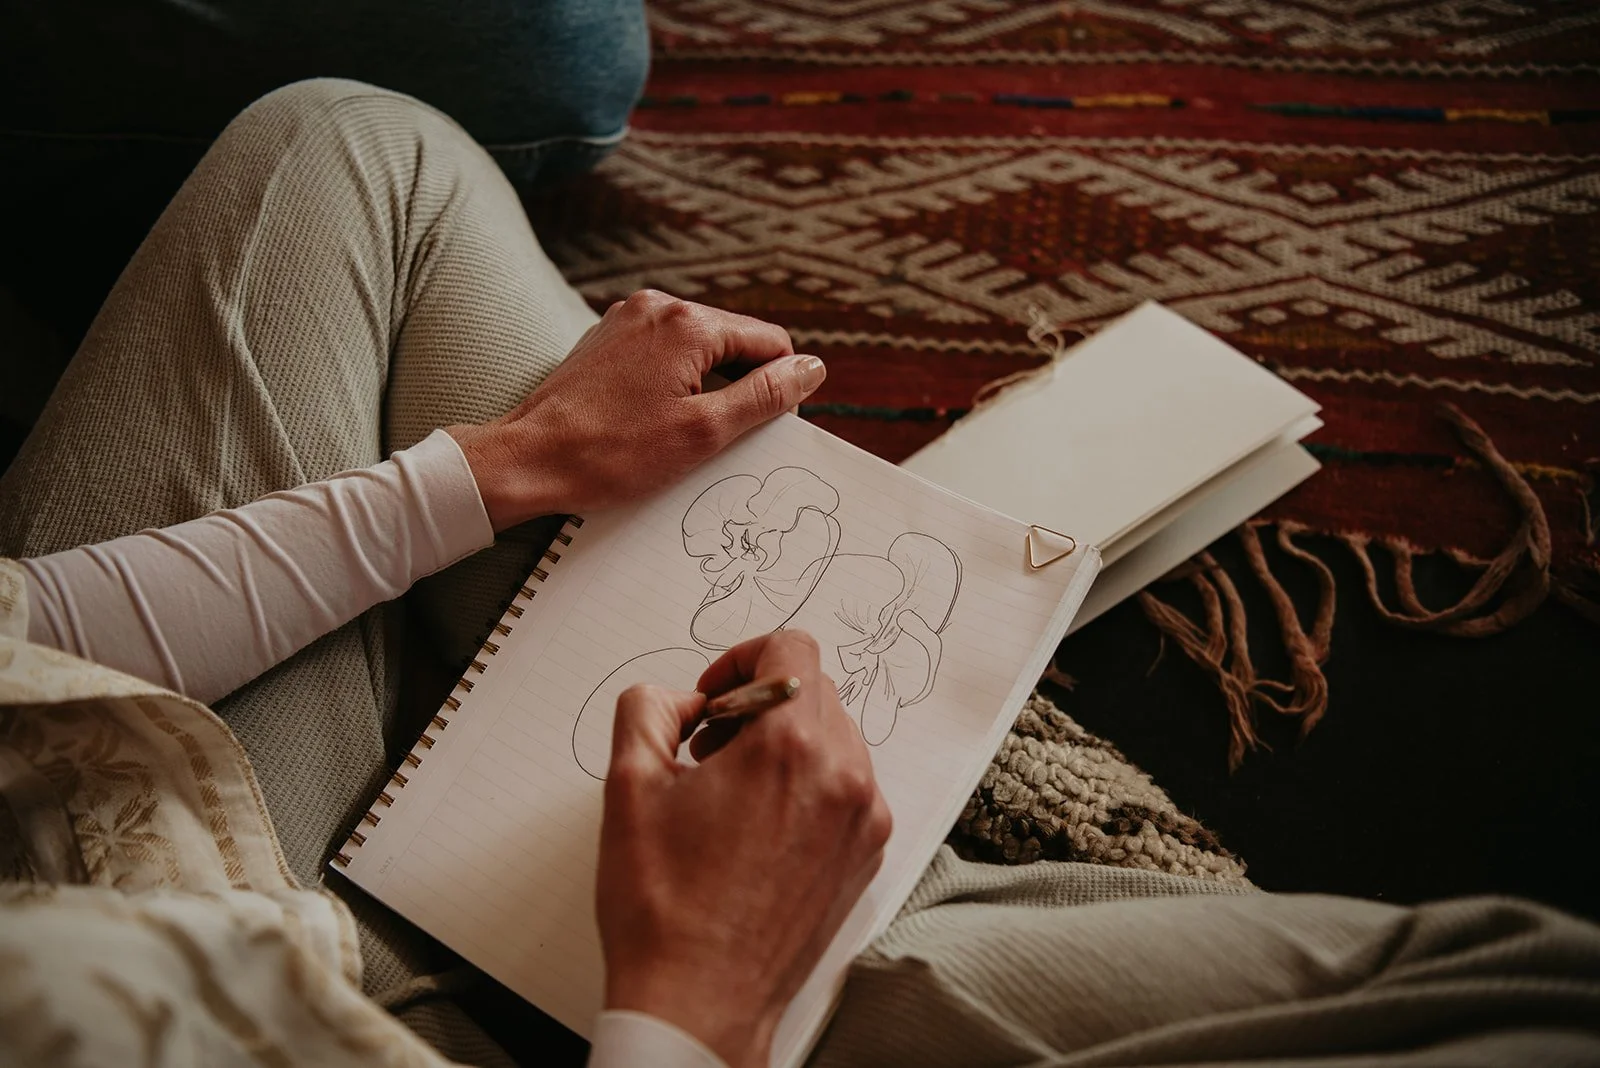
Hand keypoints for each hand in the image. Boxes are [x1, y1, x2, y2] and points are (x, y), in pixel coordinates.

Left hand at [447, 290, 825, 530]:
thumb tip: (811, 369)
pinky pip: (662, 355)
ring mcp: (627, 319)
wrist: (527, 460)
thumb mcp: (704, 431)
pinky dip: (671, 385)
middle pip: (733, 343)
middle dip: (737, 388)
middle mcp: (658, 307)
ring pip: (698, 350)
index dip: (778, 388)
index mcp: (688, 323)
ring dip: (704, 389)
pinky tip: (651, 422)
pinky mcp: (606, 338)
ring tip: (678, 433)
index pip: (769, 342)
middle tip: (716, 439)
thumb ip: (765, 396)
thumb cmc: (612, 453)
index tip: (760, 430)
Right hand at [595, 631, 891, 1067]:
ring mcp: (864, 821)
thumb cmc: (664, 907)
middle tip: (707, 752)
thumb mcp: (629, 784)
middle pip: (814, 692)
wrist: (699, 1005)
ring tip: (729, 795)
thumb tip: (680, 700)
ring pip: (834, 740)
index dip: (740, 658)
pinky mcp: (866, 858)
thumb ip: (650, 709)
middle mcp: (843, 776)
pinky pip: (846, 789)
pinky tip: (756, 830)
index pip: (791, 648)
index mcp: (790, 746)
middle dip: (758, 705)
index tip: (712, 700)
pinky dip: (807, 788)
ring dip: (784, 745)